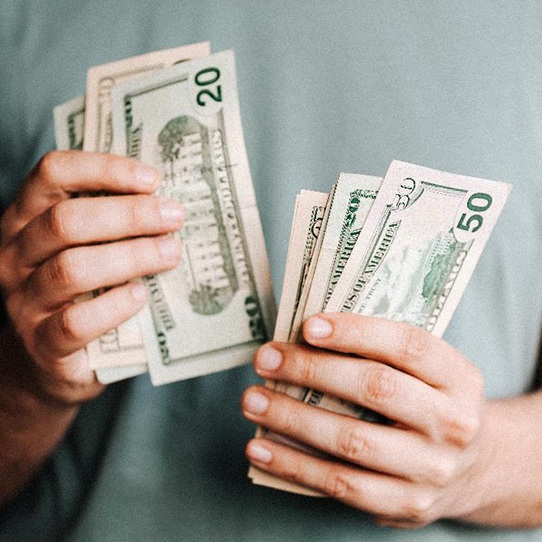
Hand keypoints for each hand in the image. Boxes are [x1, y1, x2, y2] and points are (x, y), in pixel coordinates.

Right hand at [0, 151, 182, 404]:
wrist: (51, 360)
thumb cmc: (82, 293)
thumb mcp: (89, 249)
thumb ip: (113, 224)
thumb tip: (169, 202)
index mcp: (27, 219)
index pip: (53, 174)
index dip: (104, 169)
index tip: (153, 179)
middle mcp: (16, 255)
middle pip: (66, 221)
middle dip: (129, 215)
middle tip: (174, 218)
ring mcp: (24, 301)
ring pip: (71, 269)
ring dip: (130, 257)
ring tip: (171, 253)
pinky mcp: (42, 344)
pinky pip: (75, 322)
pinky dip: (113, 306)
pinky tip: (141, 296)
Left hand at [242, 313, 484, 527]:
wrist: (474, 468)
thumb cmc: (429, 404)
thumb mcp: (427, 373)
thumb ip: (382, 353)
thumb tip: (303, 338)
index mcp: (459, 378)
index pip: (408, 345)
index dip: (355, 332)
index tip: (307, 326)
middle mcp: (453, 423)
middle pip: (375, 389)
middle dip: (311, 370)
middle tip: (266, 359)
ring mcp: (431, 469)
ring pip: (351, 440)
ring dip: (291, 418)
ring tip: (252, 399)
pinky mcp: (406, 504)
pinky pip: (340, 484)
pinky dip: (294, 464)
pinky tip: (261, 446)